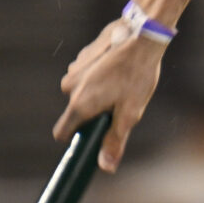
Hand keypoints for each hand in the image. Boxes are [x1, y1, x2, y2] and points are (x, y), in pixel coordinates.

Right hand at [52, 18, 165, 171]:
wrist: (141, 34)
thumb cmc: (137, 74)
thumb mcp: (130, 112)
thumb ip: (114, 140)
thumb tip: (105, 167)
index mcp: (79, 104)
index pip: (62, 132)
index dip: (75, 138)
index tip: (89, 137)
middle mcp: (70, 87)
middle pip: (76, 111)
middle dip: (93, 111)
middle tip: (120, 102)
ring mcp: (74, 70)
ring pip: (82, 91)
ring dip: (98, 92)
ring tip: (122, 82)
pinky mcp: (81, 57)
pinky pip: (87, 74)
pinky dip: (99, 75)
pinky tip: (118, 67)